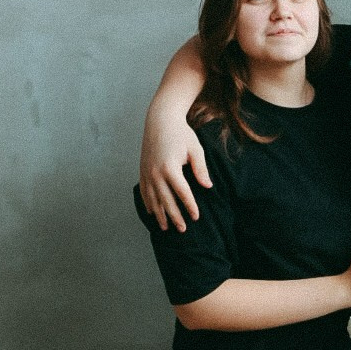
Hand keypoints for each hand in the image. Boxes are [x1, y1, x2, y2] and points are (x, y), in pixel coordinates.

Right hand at [139, 112, 210, 230]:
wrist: (160, 120)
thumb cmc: (181, 133)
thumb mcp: (195, 149)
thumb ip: (200, 169)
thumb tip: (208, 186)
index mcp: (170, 168)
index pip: (182, 193)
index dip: (189, 206)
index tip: (196, 217)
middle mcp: (156, 173)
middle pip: (166, 201)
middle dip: (174, 216)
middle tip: (182, 229)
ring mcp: (147, 172)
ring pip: (152, 199)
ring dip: (159, 214)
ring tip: (165, 228)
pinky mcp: (142, 171)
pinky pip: (144, 192)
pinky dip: (148, 203)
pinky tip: (152, 213)